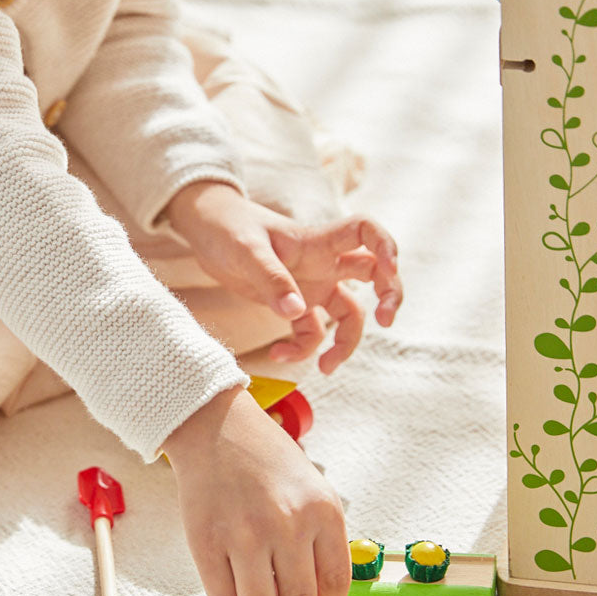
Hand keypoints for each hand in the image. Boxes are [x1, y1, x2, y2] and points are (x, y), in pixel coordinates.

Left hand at [164, 181, 401, 372]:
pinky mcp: (293, 304)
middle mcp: (323, 263)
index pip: (365, 231)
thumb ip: (271, 278)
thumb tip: (295, 313)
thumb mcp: (246, 250)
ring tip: (326, 367)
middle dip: (389, 296)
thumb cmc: (228, 228)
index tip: (390, 268)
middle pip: (374, 275)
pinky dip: (302, 348)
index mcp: (317, 241)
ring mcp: (311, 285)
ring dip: (345, 342)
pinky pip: (311, 332)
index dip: (386, 245)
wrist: (206, 231)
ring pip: (348, 314)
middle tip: (385, 321)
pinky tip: (278, 354)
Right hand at [165, 386, 349, 595]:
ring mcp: (244, 534)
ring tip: (255, 583)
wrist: (216, 428)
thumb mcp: (312, 491)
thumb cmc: (266, 462)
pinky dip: (227, 593)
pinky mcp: (206, 541)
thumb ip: (320, 542)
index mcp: (322, 511)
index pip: (335, 585)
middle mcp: (287, 524)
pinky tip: (229, 570)